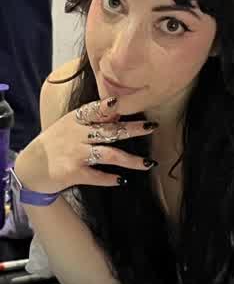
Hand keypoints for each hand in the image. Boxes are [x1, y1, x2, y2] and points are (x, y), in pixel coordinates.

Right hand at [14, 96, 157, 193]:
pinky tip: (122, 180)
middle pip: (109, 131)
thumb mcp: (69, 126)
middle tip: (152, 127)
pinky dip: (110, 179)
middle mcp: (77, 135)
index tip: (122, 102)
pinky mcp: (73, 172)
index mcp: (76, 120)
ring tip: (149, 164)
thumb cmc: (55, 144)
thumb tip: (118, 111)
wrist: (30, 169)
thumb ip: (92, 119)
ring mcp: (75, 154)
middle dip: (133, 129)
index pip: (94, 110)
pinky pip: (96, 176)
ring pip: (109, 154)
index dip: (108, 106)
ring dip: (131, 160)